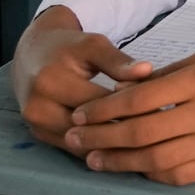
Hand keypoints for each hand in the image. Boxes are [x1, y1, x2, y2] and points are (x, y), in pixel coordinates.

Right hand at [12, 5, 153, 153]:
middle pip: (89, 128)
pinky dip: (97, 149)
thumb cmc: (69, 47)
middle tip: (158, 135)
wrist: (32, 54)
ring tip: (145, 145)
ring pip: (81, 144)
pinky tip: (123, 149)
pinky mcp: (38, 134)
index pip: (99, 103)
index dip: (132, 109)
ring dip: (111, 146)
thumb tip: (147, 70)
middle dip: (124, 132)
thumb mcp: (94, 45)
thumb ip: (119, 61)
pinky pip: (72, 148)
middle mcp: (38, 107)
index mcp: (52, 81)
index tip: (162, 112)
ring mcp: (36, 125)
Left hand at [65, 47, 194, 184]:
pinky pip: (180, 175)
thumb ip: (169, 75)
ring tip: (93, 159)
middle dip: (100, 136)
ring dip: (118, 161)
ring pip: (155, 159)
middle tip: (74, 137)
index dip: (104, 108)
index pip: (140, 98)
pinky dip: (151, 174)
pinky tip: (134, 169)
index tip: (81, 113)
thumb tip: (125, 90)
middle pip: (141, 132)